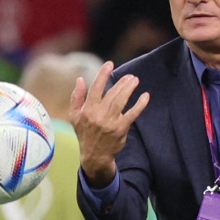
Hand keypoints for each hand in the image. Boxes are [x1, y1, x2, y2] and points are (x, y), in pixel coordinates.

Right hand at [69, 61, 149, 187]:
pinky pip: (132, 114)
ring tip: (135, 80)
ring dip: (129, 89)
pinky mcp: (121, 129)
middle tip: (130, 76)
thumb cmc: (85, 133)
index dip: (103, 74)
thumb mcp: (74, 116)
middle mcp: (98, 115)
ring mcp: (110, 122)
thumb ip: (76, 97)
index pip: (95, 88)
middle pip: (112, 93)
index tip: (110, 64)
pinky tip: (145, 96)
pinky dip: (140, 104)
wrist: (94, 155)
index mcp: (87, 110)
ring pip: (121, 101)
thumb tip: (80, 79)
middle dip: (122, 82)